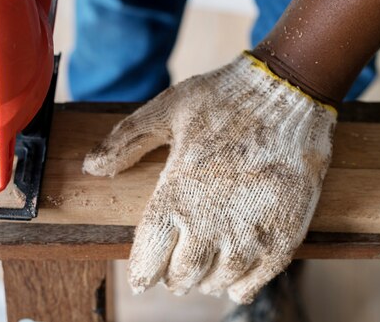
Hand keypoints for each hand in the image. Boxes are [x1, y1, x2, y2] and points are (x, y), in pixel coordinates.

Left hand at [83, 52, 335, 302]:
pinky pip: (254, 281)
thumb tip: (91, 166)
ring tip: (204, 267)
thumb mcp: (167, 109)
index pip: (148, 259)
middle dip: (173, 276)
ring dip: (205, 280)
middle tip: (175, 267)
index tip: (142, 276)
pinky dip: (239, 285)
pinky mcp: (283, 235)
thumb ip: (126, 140)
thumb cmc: (225, 99)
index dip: (142, 272)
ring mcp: (248, 233)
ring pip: (215, 282)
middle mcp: (209, 223)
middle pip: (181, 277)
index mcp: (176, 195)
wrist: (288, 92)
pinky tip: (234, 277)